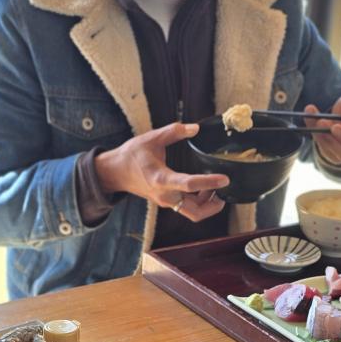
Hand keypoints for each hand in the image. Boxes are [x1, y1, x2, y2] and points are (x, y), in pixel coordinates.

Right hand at [92, 122, 228, 220]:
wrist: (115, 172)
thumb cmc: (132, 155)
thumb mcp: (152, 138)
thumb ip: (174, 131)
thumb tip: (195, 128)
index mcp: (161, 179)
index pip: (189, 184)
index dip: (209, 182)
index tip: (225, 179)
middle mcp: (165, 195)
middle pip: (195, 212)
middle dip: (213, 205)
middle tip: (224, 190)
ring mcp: (166, 201)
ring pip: (193, 213)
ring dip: (207, 204)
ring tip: (215, 188)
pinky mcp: (167, 202)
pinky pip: (187, 208)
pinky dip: (200, 202)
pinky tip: (204, 188)